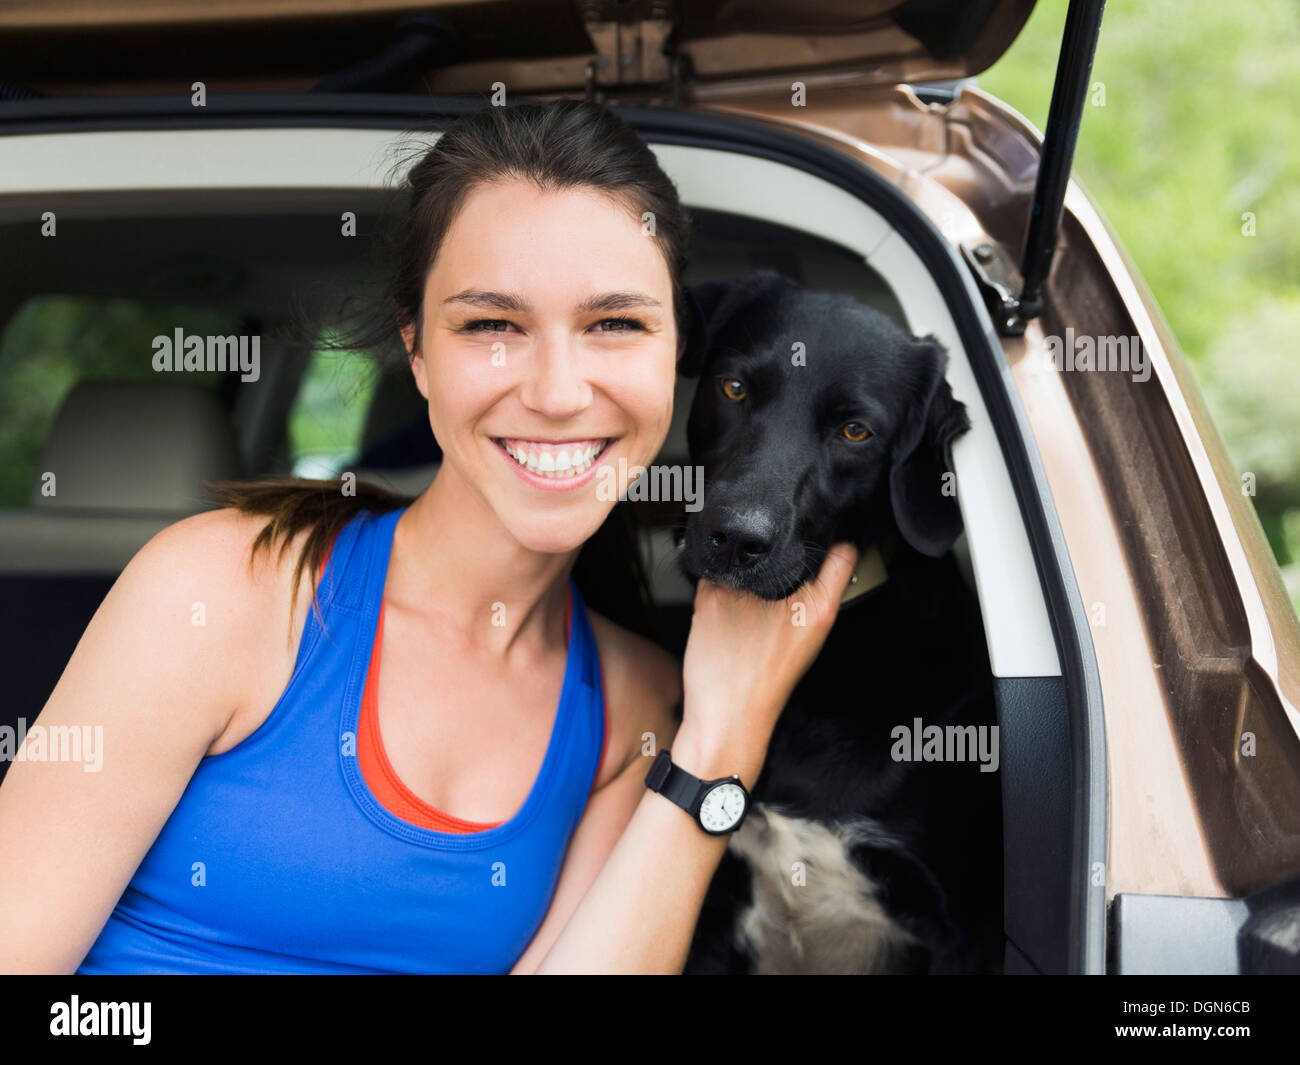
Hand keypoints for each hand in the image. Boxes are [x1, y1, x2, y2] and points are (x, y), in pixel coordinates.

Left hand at [679, 542, 858, 766]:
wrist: (730, 712)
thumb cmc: (769, 679)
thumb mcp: (812, 635)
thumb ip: (824, 588)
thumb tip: (833, 550)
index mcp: (815, 605)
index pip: (836, 554)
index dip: (830, 544)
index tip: (821, 551)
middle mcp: (780, 592)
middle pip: (784, 548)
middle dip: (779, 558)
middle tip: (771, 593)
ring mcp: (742, 590)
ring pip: (747, 557)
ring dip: (746, 569)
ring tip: (745, 605)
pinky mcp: (709, 595)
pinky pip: (716, 571)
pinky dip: (719, 582)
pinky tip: (724, 608)